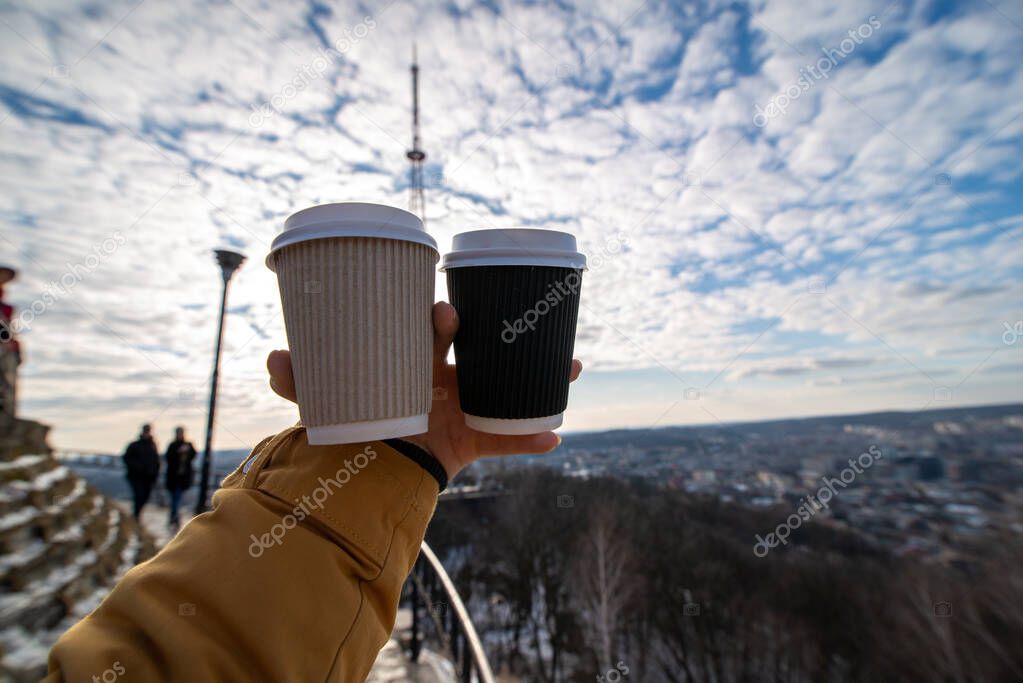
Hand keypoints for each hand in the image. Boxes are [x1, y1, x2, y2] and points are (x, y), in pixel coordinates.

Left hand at [266, 301, 582, 479]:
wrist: (369, 472)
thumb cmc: (353, 425)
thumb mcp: (326, 401)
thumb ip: (299, 382)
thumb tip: (272, 358)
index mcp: (415, 361)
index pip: (433, 331)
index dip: (440, 320)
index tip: (444, 314)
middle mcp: (446, 378)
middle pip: (480, 351)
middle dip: (503, 338)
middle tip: (519, 326)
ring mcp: (465, 408)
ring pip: (510, 388)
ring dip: (542, 378)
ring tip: (572, 365)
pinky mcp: (475, 441)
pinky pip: (509, 441)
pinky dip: (530, 441)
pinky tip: (554, 437)